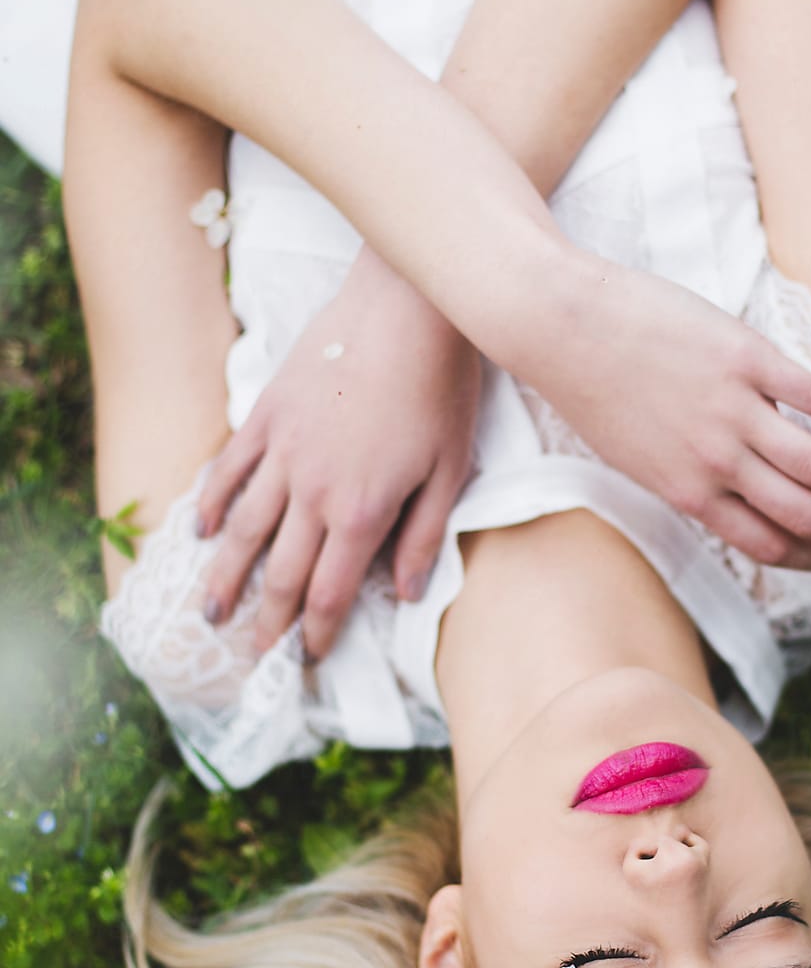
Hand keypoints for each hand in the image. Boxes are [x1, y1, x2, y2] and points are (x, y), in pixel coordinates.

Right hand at [196, 248, 480, 657]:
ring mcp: (282, 451)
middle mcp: (313, 490)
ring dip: (226, 577)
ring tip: (212, 612)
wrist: (407, 307)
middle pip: (280, 572)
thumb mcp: (452, 469)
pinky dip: (211, 504)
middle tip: (253, 657)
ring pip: (243, 529)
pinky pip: (230, 469)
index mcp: (362, 511)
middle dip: (266, 621)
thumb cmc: (441, 386)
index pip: (331, 591)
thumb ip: (425, 536)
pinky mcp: (266, 413)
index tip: (307, 660)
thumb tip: (409, 595)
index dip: (318, 633)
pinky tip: (202, 532)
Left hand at [523, 255, 810, 568]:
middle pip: (805, 514)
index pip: (768, 544)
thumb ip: (690, 480)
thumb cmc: (592, 391)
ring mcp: (734, 411)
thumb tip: (738, 493)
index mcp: (689, 493)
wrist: (563, 326)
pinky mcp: (745, 357)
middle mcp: (716, 462)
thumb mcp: (637, 457)